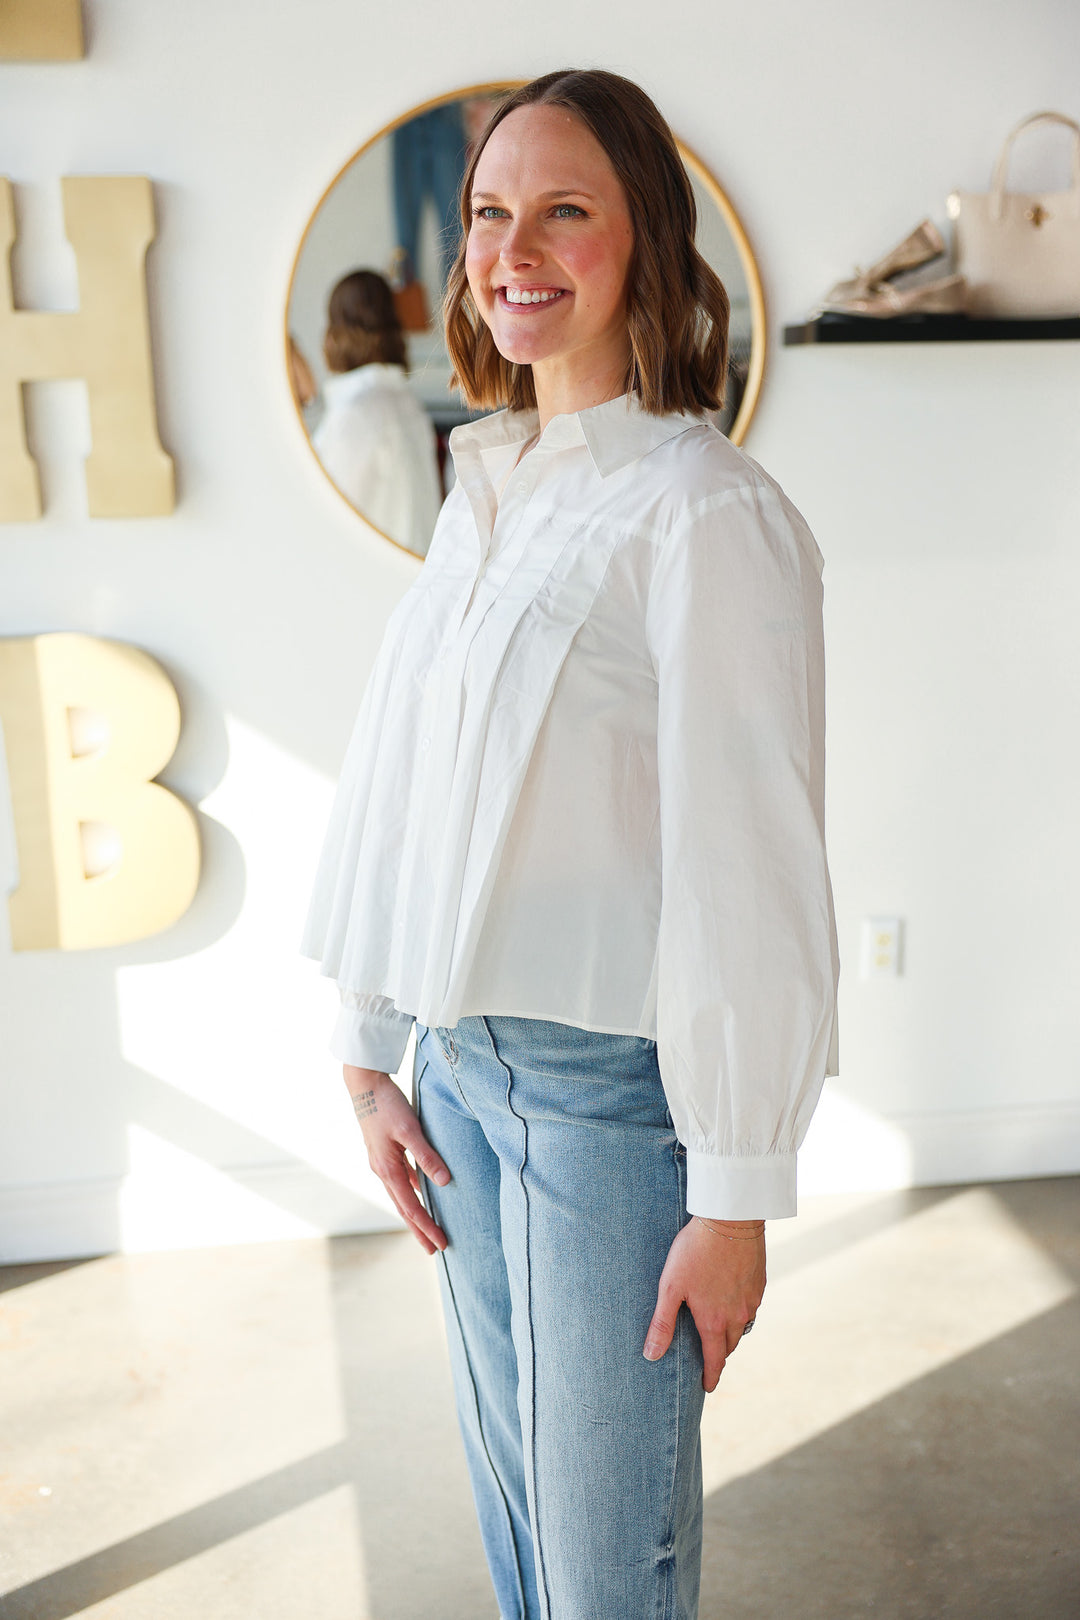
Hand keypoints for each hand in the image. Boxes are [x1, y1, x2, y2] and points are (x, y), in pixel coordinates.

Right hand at [344, 1065, 450, 1255]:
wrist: (363, 1084)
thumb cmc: (388, 1104)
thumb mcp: (410, 1129)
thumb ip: (427, 1155)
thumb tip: (445, 1182)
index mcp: (387, 1169)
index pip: (412, 1207)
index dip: (427, 1226)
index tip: (441, 1243)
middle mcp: (382, 1170)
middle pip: (403, 1208)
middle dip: (419, 1229)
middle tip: (434, 1250)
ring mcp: (381, 1162)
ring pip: (400, 1196)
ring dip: (414, 1214)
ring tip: (427, 1228)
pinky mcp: (383, 1153)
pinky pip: (400, 1180)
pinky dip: (411, 1193)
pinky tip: (421, 1192)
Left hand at [643, 1217, 765, 1391]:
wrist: (730, 1219)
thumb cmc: (695, 1251)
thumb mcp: (671, 1287)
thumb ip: (662, 1323)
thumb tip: (651, 1355)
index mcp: (714, 1321)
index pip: (715, 1360)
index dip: (710, 1376)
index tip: (707, 1387)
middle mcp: (738, 1316)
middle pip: (729, 1345)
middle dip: (719, 1354)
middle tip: (709, 1356)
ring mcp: (751, 1299)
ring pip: (743, 1326)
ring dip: (731, 1333)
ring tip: (719, 1331)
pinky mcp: (760, 1282)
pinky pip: (751, 1307)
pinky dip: (741, 1312)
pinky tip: (732, 1302)